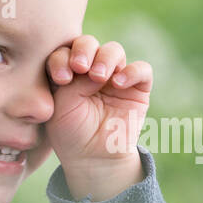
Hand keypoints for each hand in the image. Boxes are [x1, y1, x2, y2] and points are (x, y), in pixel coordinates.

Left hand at [45, 35, 151, 199]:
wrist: (93, 158)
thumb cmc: (71, 132)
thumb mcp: (60, 105)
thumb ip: (72, 81)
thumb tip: (93, 68)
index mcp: (69, 71)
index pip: (65, 51)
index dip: (62, 58)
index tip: (60, 78)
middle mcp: (92, 70)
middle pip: (89, 44)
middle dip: (83, 50)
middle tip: (79, 68)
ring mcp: (115, 78)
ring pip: (114, 50)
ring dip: (105, 58)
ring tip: (98, 77)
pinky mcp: (137, 89)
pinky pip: (142, 69)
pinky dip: (132, 71)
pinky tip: (118, 83)